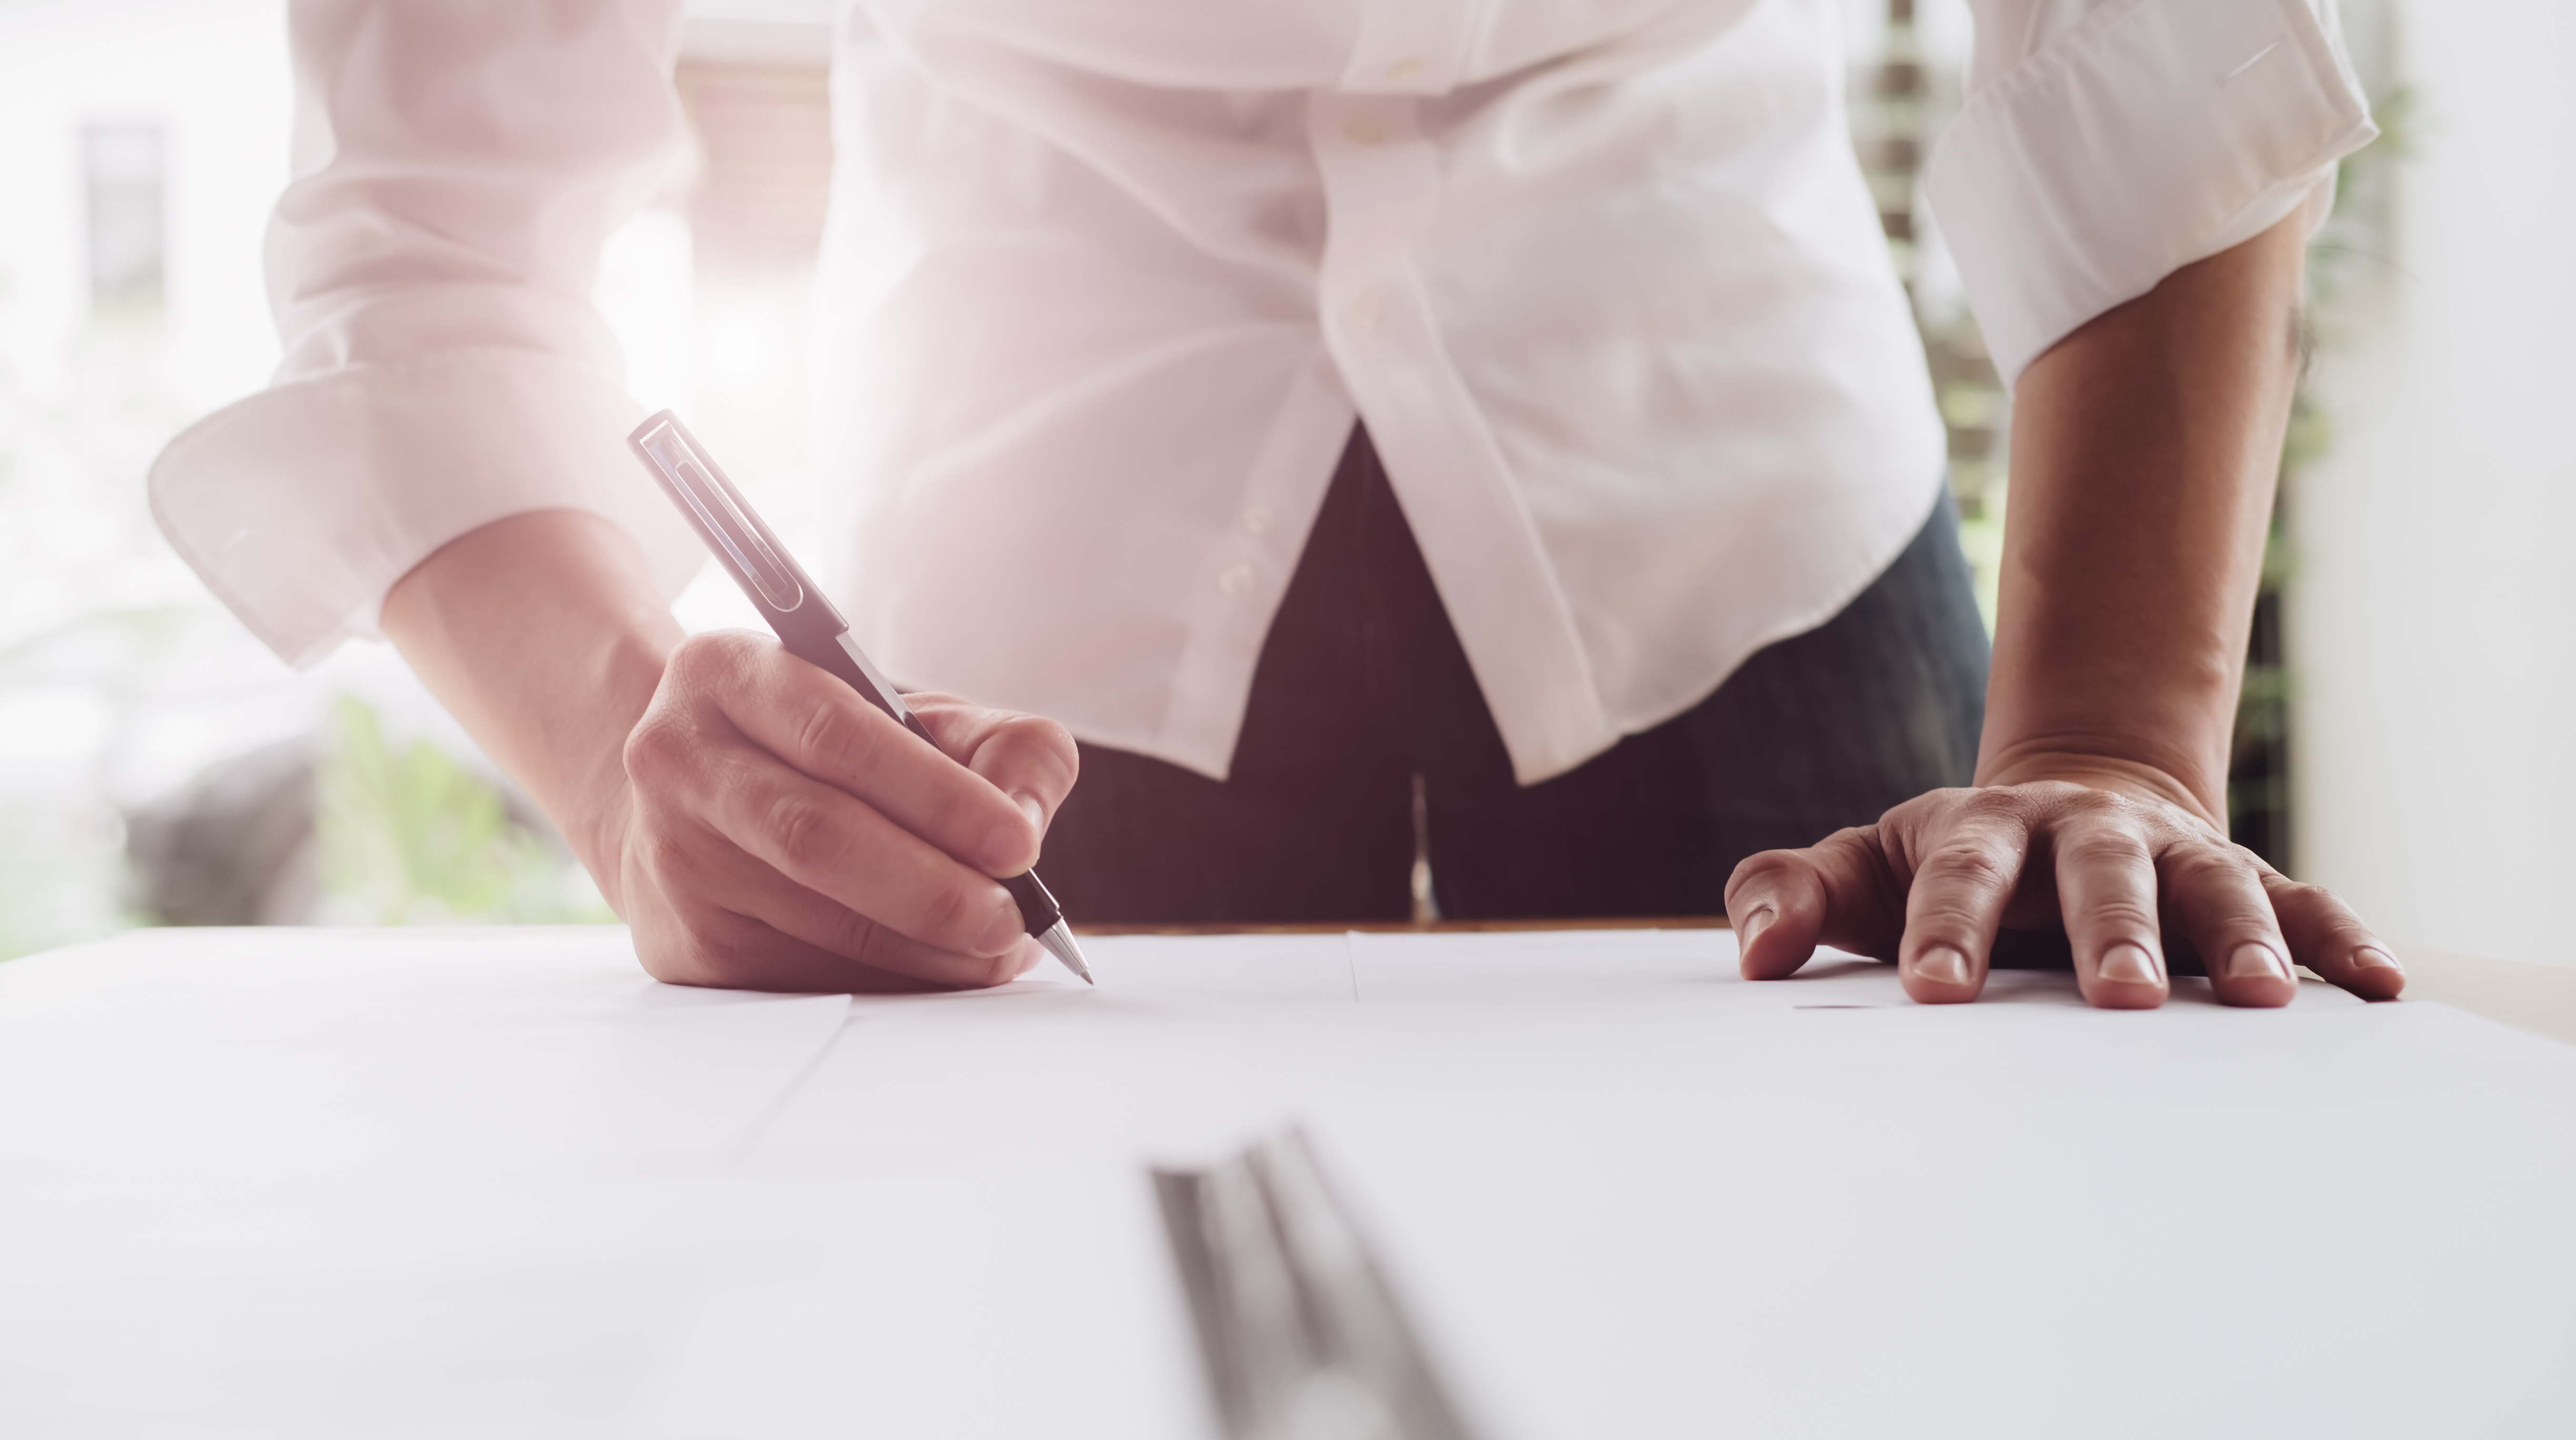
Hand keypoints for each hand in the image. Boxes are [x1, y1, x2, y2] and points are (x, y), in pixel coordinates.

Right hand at [606, 631, 1079, 991]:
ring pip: (812, 921)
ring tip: (996, 949)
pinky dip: (888, 981)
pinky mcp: (683, 943)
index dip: (936, 795)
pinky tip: (939, 967)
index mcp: (730, 671)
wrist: (696, 796)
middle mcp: (680, 759)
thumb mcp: (918, 713)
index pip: (837, 734)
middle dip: (932, 889)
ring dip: (924, 950)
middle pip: (815, 836)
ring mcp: (672, 857)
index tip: (1019, 843)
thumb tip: (1027, 818)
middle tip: (1012, 920)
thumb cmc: (827, 751)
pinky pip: (803, 977)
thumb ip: (1003, 746)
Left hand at [1723, 774, 2406, 1008]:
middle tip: (2117, 996)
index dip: (1942, 925)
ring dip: (2237, 936)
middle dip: (2111, 928)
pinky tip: (2375, 986)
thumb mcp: (1861, 870)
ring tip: (2256, 998)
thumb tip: (1754, 954)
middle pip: (2098, 869)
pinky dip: (2338, 938)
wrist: (2058, 806)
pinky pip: (2300, 902)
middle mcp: (2084, 831)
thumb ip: (1790, 895)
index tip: (1933, 990)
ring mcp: (2170, 853)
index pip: (1958, 871)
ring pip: (2211, 883)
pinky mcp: (2241, 881)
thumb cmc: (1945, 865)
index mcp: (1982, 828)